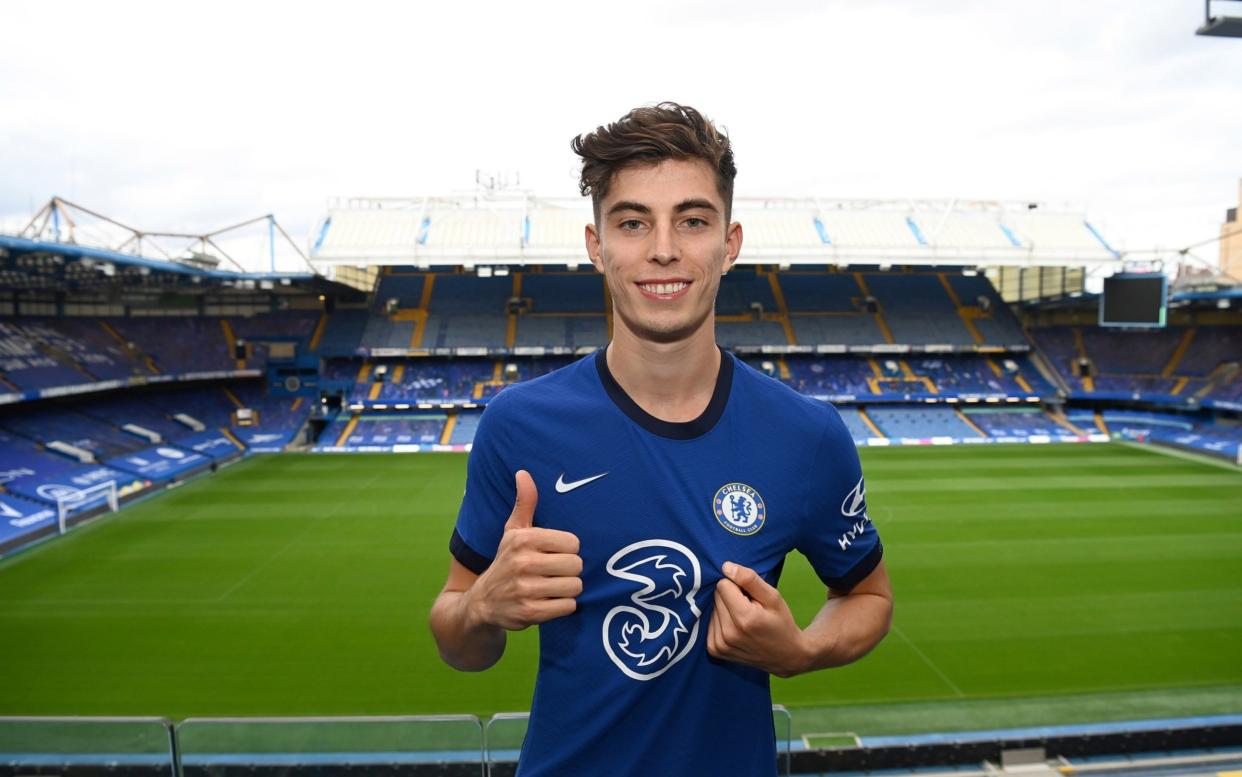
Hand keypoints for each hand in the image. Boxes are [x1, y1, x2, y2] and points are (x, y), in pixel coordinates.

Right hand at [465, 470, 582, 630]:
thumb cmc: (507, 561)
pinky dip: (563, 606)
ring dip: (567, 589)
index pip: (573, 542)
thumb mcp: (513, 531)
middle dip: (570, 571)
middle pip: (576, 565)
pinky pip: (567, 607)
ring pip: (574, 587)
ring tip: (553, 587)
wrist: (482, 603)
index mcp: (523, 539)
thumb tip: (523, 472)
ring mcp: (525, 590)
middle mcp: (522, 563)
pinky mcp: (529, 613)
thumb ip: (524, 503)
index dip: (567, 550)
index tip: (554, 553)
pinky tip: (549, 602)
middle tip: (555, 573)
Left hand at [707, 561, 809, 677]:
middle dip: (731, 597)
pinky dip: (720, 622)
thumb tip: (725, 567)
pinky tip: (735, 628)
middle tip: (749, 608)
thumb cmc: (781, 622)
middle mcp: (728, 633)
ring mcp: (720, 645)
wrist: (785, 656)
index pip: (723, 585)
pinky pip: (709, 623)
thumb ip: (749, 579)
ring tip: (743, 619)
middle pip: (716, 597)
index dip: (737, 586)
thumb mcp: (773, 597)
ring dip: (725, 610)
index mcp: (745, 618)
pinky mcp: (714, 650)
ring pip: (711, 609)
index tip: (750, 596)